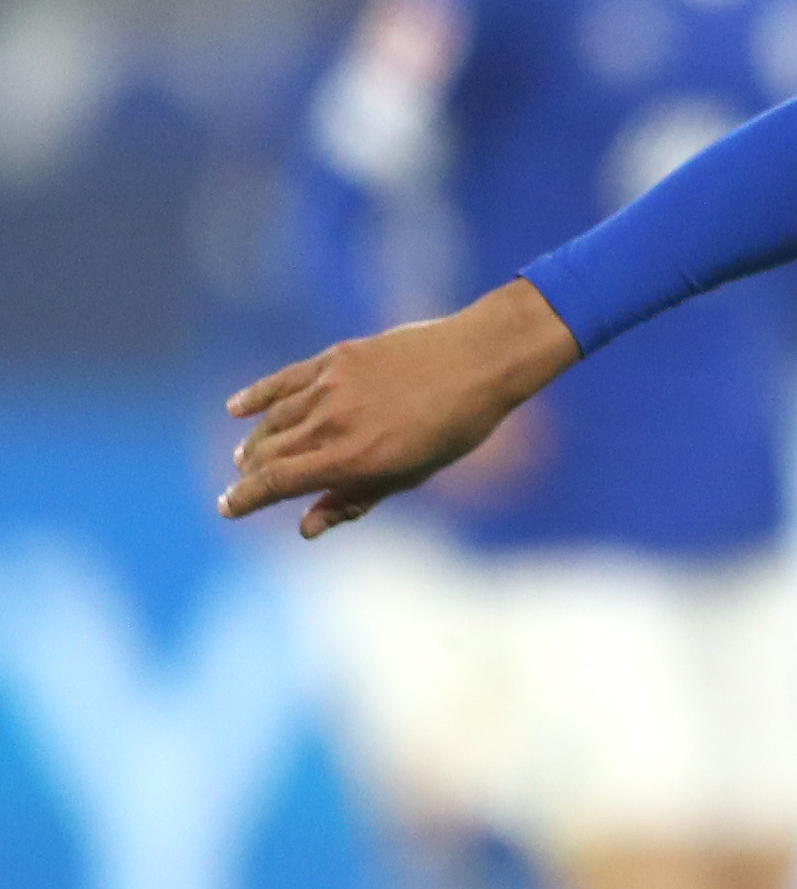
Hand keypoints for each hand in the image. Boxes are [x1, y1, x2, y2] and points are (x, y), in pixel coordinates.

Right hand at [221, 281, 581, 536]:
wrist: (478, 360)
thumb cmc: (454, 427)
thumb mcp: (411, 475)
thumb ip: (352, 500)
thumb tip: (305, 529)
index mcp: (351, 460)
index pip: (275, 483)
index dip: (244, 499)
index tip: (227, 508)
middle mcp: (331, 424)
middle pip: (266, 454)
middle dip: (249, 475)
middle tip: (243, 486)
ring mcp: (329, 387)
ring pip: (271, 420)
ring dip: (255, 442)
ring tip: (248, 455)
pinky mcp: (334, 359)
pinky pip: (282, 381)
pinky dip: (256, 397)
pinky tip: (236, 409)